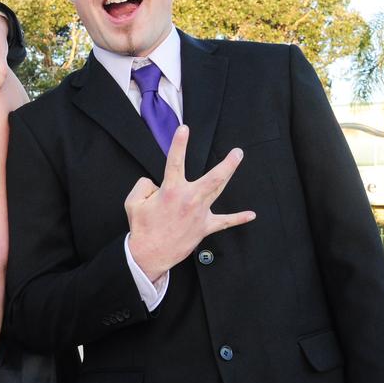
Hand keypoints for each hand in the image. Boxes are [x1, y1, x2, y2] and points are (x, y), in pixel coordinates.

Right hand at [126, 126, 255, 280]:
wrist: (150, 254)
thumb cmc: (142, 228)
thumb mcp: (133, 202)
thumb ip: (143, 186)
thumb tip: (154, 183)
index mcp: (170, 191)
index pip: (175, 161)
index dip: (179, 144)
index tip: (184, 129)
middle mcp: (189, 199)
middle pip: (212, 177)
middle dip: (226, 163)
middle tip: (237, 152)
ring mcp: (199, 213)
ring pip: (218, 190)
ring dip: (229, 175)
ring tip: (236, 161)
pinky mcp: (204, 227)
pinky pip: (224, 222)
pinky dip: (238, 218)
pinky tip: (250, 215)